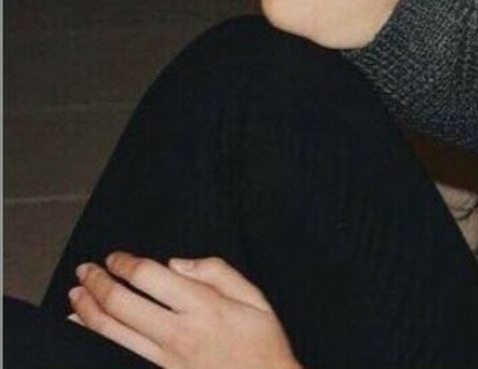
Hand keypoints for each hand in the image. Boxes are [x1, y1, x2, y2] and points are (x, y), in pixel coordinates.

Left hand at [69, 252, 301, 368]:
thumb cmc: (262, 344)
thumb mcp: (254, 298)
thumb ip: (217, 272)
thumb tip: (177, 263)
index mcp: (203, 306)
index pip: (149, 277)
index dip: (126, 264)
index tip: (116, 258)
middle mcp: (178, 332)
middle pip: (122, 303)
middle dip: (97, 283)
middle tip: (86, 270)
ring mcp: (165, 358)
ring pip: (112, 331)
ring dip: (87, 310)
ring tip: (76, 294)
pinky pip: (119, 352)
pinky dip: (94, 337)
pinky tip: (82, 327)